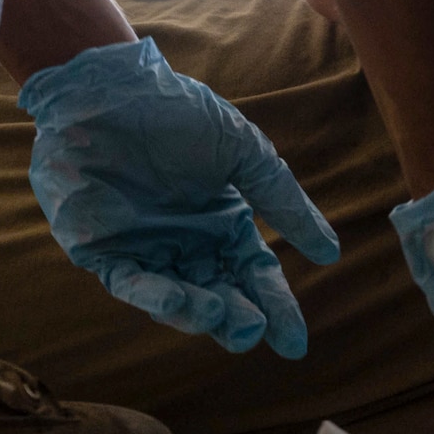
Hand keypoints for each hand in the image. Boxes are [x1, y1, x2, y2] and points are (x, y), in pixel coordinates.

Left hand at [19, 38, 340, 357]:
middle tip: (253, 332)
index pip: (255, 274)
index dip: (276, 307)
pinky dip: (154, 296)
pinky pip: (131, 282)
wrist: (111, 90)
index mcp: (224, 222)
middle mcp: (187, 243)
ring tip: (225, 319)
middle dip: (239, 318)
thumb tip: (330, 255)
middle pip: (220, 294)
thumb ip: (285, 205)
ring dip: (200, 314)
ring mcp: (145, 249)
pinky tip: (178, 302)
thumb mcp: (246, 156)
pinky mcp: (103, 249)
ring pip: (177, 298)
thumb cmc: (182, 114)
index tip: (294, 343)